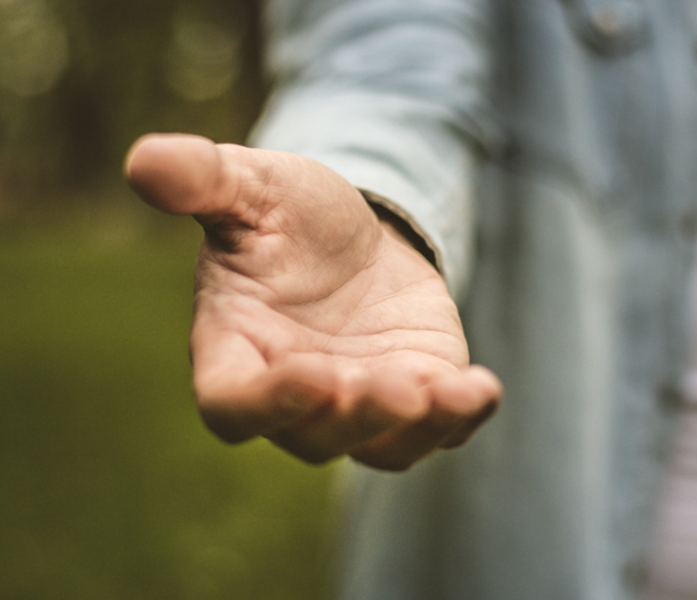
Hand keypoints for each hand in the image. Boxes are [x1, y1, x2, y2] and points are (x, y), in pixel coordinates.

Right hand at [125, 133, 500, 470]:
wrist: (356, 235)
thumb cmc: (288, 216)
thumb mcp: (251, 186)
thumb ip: (203, 181)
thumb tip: (142, 161)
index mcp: (238, 351)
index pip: (233, 405)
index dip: (266, 405)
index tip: (310, 374)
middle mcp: (296, 395)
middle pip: (316, 437)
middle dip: (356, 416)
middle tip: (393, 385)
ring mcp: (359, 401)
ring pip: (382, 448)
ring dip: (413, 430)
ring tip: (447, 392)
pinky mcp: (415, 393)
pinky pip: (437, 429)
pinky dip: (460, 417)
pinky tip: (481, 388)